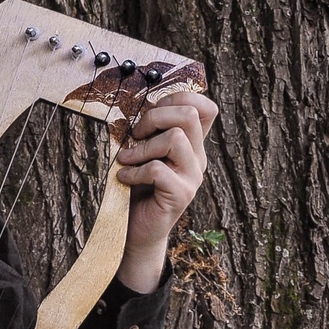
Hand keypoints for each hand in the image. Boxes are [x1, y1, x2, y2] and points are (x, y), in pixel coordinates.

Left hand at [114, 91, 218, 291]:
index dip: (179, 98)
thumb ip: (147, 133)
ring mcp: (192, 176)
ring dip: (142, 147)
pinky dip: (134, 171)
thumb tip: (135, 106)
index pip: (205, 107)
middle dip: (154, 117)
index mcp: (191, 143)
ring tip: (126, 160)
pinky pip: (158, 169)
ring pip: (175, 138)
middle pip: (189, 115)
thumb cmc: (136, 188)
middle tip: (135, 136)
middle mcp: (197, 157)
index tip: (151, 112)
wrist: (137, 230)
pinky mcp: (180, 194)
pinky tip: (123, 178)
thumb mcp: (142, 153)